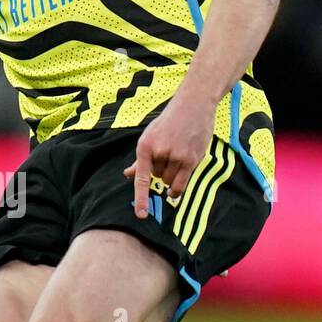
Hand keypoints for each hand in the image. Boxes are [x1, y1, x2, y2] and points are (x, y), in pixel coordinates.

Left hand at [123, 91, 215, 217]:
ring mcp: (176, 156)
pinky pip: (181, 184)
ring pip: (168, 181)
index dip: (141, 198)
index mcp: (145, 146)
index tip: (142, 215)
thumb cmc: (169, 121)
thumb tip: (128, 174)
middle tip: (168, 154)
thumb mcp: (150, 136)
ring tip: (177, 156)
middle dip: (160, 171)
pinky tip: (174, 190)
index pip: (141, 177)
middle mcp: (160, 152)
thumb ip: (141, 159)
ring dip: (171, 176)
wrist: (193, 105)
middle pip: (156, 178)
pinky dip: (176, 189)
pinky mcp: (191, 159)